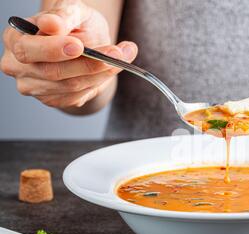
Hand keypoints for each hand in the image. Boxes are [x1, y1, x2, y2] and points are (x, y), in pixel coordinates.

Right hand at [0, 0, 137, 108]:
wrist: (86, 41)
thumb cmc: (75, 23)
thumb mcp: (72, 11)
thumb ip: (63, 16)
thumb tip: (51, 24)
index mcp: (15, 38)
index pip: (28, 50)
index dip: (53, 50)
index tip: (79, 46)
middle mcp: (18, 66)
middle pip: (53, 73)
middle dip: (88, 64)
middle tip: (116, 53)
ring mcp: (35, 87)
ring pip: (71, 86)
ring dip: (102, 72)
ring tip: (124, 55)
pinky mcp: (54, 99)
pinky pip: (79, 95)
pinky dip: (100, 82)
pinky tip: (111, 68)